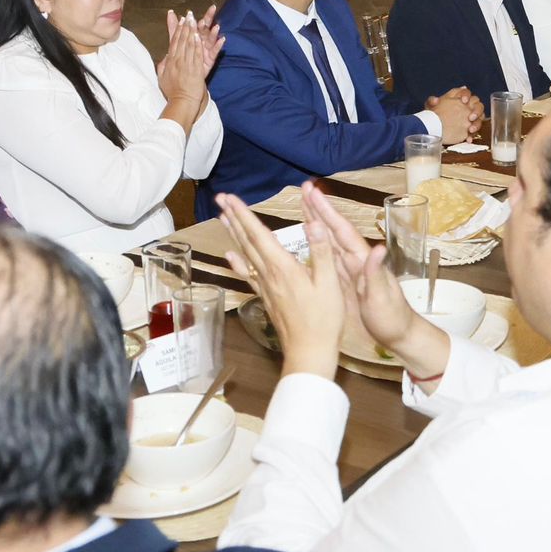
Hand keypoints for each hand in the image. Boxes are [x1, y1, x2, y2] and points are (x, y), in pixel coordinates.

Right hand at [155, 14, 208, 106]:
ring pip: (189, 44)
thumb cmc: (173, 91)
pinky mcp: (195, 68)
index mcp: (170, 61)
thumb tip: (165, 57)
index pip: (174, 42)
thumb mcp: (163, 76)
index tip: (180, 20)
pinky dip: (197, 44)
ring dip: (191, 31)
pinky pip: (196, 54)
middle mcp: (177, 60)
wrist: (181, 101)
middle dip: (185, 26)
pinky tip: (198, 35)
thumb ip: (163, 65)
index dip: (178, 29)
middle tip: (189, 14)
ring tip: (194, 20)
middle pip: (182, 40)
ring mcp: (186, 64)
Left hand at [167, 7, 223, 72]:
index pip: (195, 23)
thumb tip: (170, 12)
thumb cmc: (183, 58)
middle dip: (209, 18)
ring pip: (211, 39)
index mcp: (194, 36)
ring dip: (214, 32)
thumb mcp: (177, 41)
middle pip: (205, 27)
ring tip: (216, 26)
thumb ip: (174, 27)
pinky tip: (222, 39)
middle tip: (212, 9)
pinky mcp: (210, 59)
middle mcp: (201, 41)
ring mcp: (207, 49)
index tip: (196, 9)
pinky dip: (218, 45)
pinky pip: (215, 51)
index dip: (195, 16)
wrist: (184, 78)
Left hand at [217, 192, 343, 377]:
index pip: (259, 235)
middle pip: (247, 241)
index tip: (231, 198)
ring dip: (234, 234)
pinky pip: (248, 274)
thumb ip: (321, 252)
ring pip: (245, 255)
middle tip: (221, 199)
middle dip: (234, 218)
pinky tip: (231, 256)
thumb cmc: (323, 321)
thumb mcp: (329, 284)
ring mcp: (265, 287)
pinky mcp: (266, 297)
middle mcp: (269, 275)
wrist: (309, 353)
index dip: (244, 215)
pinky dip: (237, 262)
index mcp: (283, 268)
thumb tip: (314, 223)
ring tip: (223, 217)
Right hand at [298, 184, 446, 375]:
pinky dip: (316, 244)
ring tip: (303, 204)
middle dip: (319, 210)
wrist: (398, 333)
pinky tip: (307, 239)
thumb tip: (378, 248)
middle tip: (305, 188)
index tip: (314, 193)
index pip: (343, 232)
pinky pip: (327, 257)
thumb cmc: (391, 318)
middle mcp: (356, 260)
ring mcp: (350, 269)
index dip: (328, 212)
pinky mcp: (345, 280)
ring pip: (329, 240)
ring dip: (316, 222)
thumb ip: (377, 274)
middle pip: (334, 230)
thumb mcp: (382, 298)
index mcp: (363, 261)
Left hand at [431, 94, 475, 142]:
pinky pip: (475, 131)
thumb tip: (436, 100)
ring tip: (470, 130)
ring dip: (477, 124)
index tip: (463, 101)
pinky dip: (472, 135)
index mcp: (458, 97)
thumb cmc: (433, 114)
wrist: (432, 127)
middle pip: (478, 105)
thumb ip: (431, 101)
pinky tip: (468, 139)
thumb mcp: (430, 107)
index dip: (467, 95)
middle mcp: (467, 106)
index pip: (466, 92)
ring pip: (480, 118)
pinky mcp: (469, 128)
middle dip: (476, 111)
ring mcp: (471, 117)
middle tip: (470, 117)